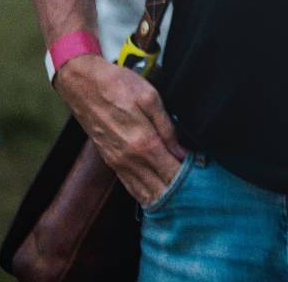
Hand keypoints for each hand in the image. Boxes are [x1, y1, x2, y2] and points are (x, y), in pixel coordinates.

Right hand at [54, 55, 184, 204]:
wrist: (84, 86)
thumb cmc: (120, 86)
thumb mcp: (151, 100)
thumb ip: (167, 129)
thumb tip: (182, 153)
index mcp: (142, 143)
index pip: (170, 172)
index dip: (187, 180)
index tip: (203, 182)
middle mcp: (128, 158)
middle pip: (157, 186)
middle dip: (177, 193)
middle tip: (197, 196)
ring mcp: (117, 162)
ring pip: (141, 190)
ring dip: (160, 197)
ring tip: (180, 202)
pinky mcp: (110, 160)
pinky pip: (128, 184)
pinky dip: (143, 193)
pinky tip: (154, 197)